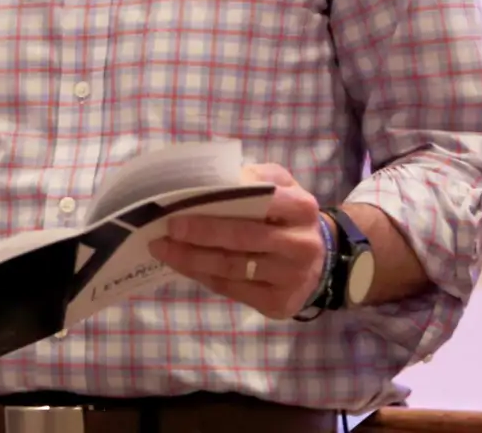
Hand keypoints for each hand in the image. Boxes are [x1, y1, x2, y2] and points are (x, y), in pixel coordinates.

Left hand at [150, 163, 327, 318]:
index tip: (184, 204)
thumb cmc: (286, 216)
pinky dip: (203, 276)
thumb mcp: (280, 187)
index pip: (261, 201)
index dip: (220, 204)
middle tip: (166, 229)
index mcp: (302, 208)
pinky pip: (232, 289)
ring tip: (163, 249)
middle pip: (243, 239)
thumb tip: (215, 179)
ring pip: (233, 268)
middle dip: (200, 234)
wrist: (318, 261)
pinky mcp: (279, 303)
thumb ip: (255, 178)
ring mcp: (292, 278)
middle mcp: (301, 245)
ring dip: (193, 259)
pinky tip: (184, 265)